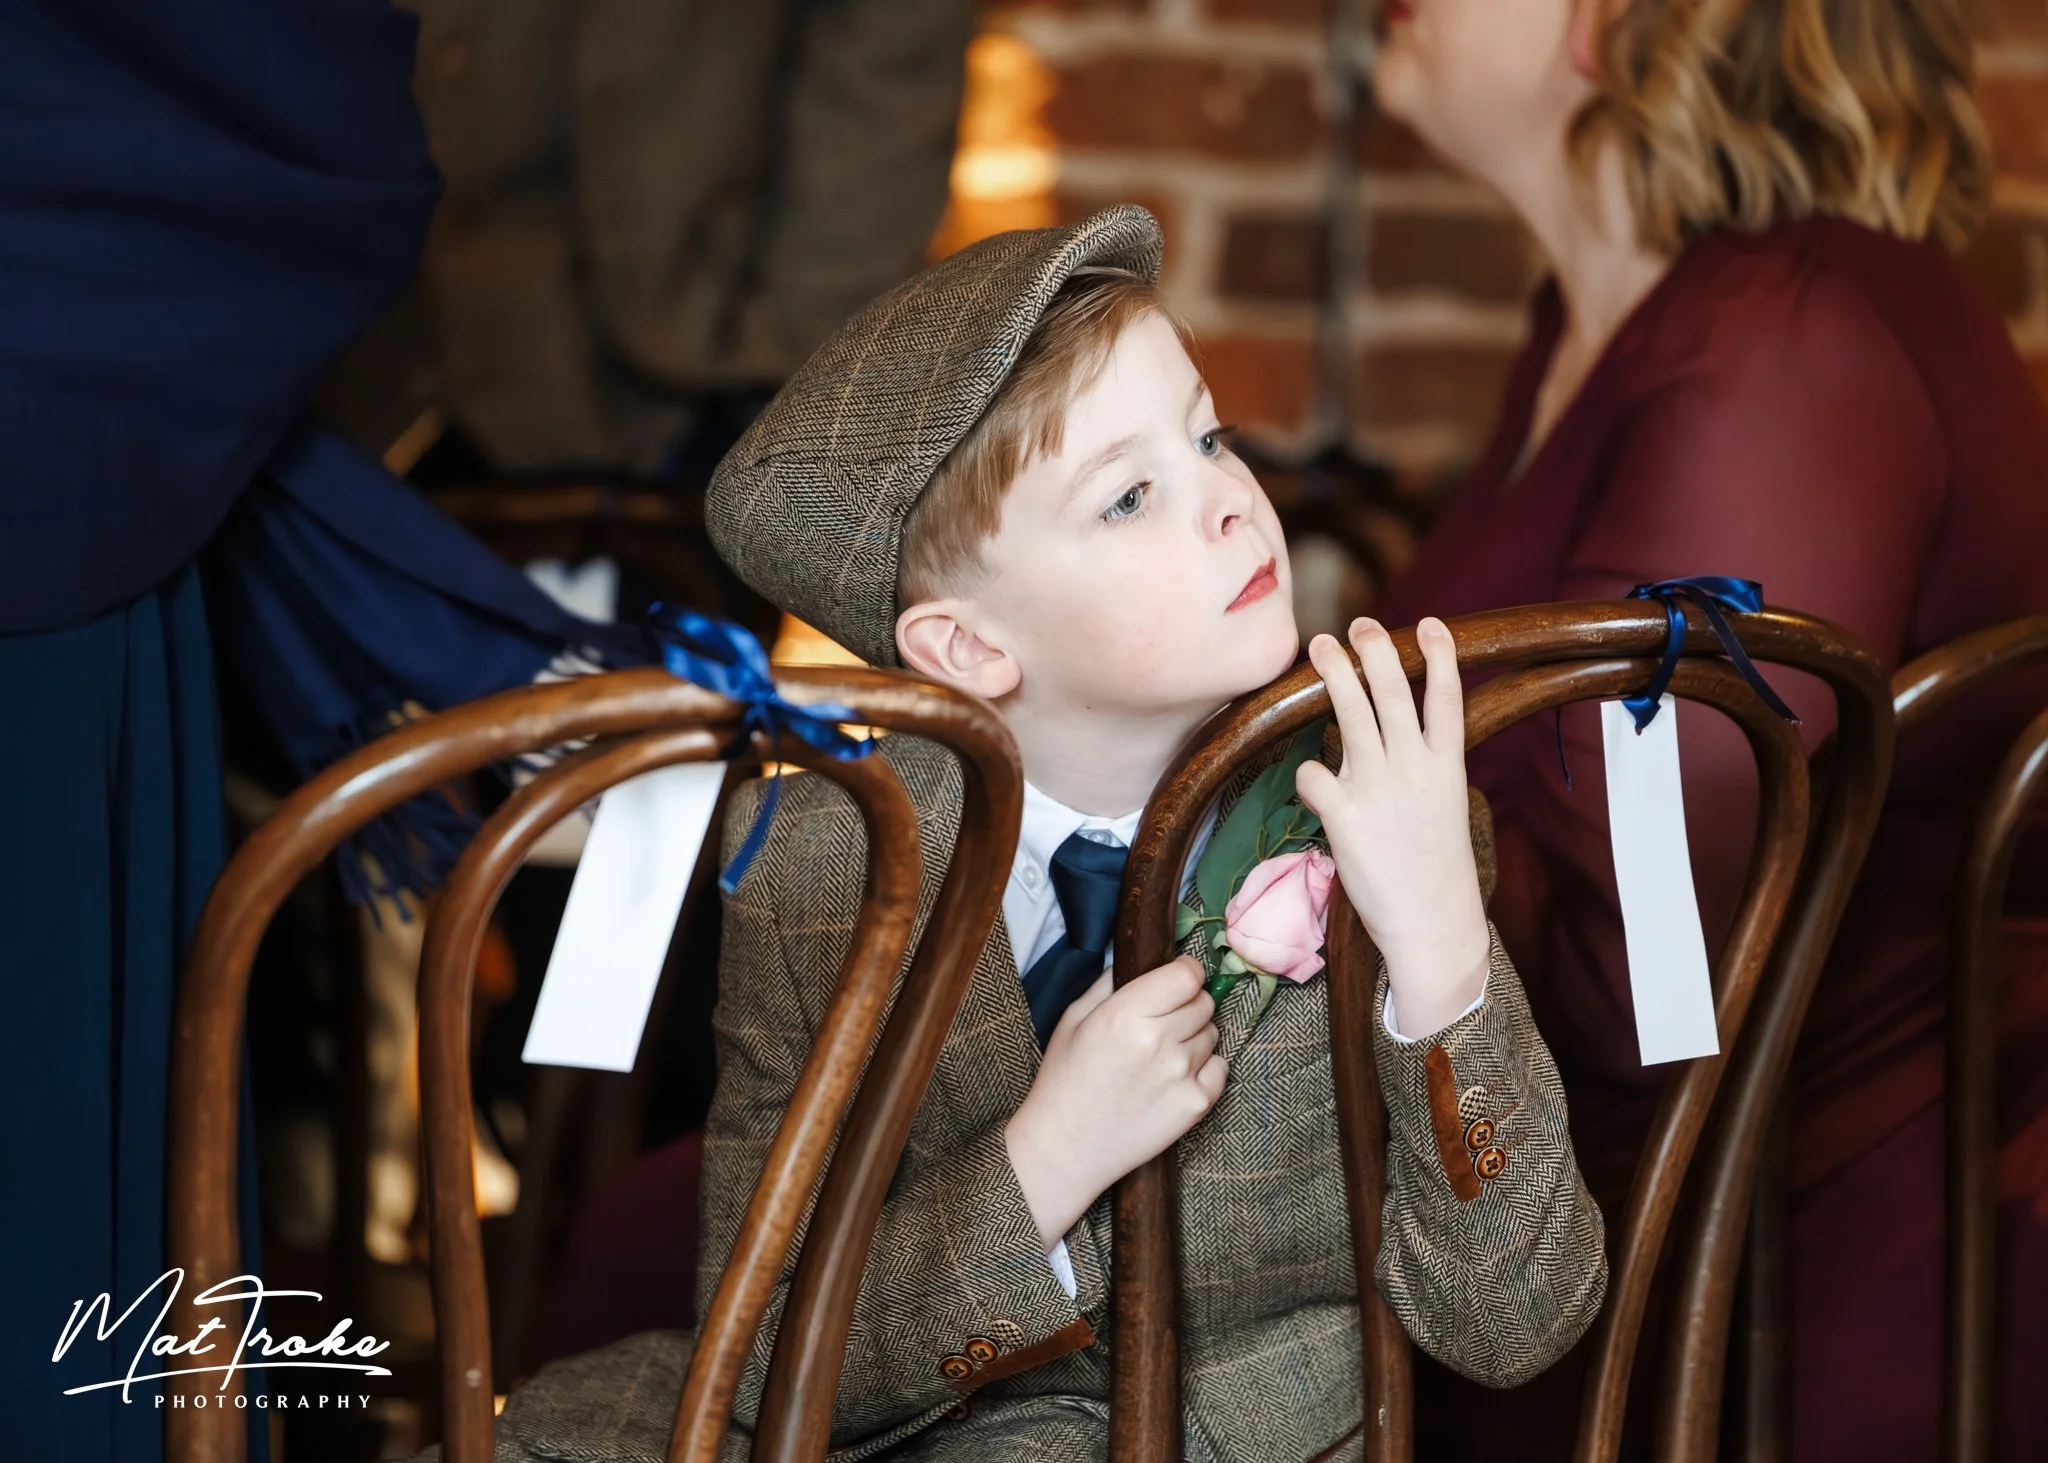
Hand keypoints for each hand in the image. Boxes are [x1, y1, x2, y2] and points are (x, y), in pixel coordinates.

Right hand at [1004, 956, 1223, 1250]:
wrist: (1066, 1148)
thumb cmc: (1064, 1080)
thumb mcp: (1074, 1019)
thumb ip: (1109, 982)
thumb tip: (1139, 958)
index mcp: (1126, 1014)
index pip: (1187, 975)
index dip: (1184, 973)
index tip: (1175, 980)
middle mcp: (1159, 1041)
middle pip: (1204, 1001)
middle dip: (1187, 1005)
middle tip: (1162, 1022)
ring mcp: (1182, 1074)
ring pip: (1212, 1033)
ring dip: (1194, 1037)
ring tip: (1161, 1056)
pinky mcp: (1196, 1104)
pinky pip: (1220, 1068)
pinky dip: (1204, 1068)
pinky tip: (1173, 1079)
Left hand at [1295, 616, 1489, 1038]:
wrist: (1432, 923)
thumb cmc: (1434, 865)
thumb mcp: (1442, 805)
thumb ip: (1418, 765)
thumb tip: (1383, 731)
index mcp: (1447, 766)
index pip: (1445, 700)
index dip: (1440, 658)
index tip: (1430, 623)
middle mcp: (1414, 770)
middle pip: (1394, 696)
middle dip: (1377, 653)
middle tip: (1360, 622)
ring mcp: (1379, 791)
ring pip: (1353, 718)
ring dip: (1337, 676)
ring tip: (1321, 644)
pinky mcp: (1345, 818)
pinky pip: (1314, 775)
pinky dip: (1308, 772)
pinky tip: (1311, 779)